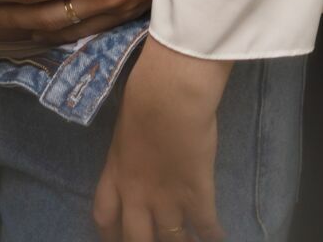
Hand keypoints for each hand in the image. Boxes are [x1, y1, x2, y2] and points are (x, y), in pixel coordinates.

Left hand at [93, 37, 229, 241]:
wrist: (169, 95)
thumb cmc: (145, 97)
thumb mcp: (125, 128)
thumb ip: (129, 151)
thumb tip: (138, 154)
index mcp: (116, 174)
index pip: (104, 216)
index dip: (109, 234)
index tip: (117, 238)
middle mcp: (138, 195)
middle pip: (135, 240)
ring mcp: (167, 199)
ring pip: (171, 239)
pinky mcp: (197, 195)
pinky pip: (205, 225)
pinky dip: (213, 236)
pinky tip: (218, 238)